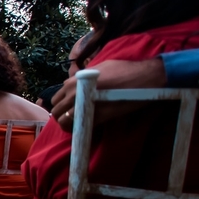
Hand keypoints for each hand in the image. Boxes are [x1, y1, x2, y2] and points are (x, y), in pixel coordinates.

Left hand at [51, 58, 166, 130]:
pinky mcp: (97, 117)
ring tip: (78, 125)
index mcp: (73, 82)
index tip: (69, 109)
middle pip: (56, 112)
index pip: (56, 99)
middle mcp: (74, 94)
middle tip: (72, 120)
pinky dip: (80, 130)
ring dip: (68, 125)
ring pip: (63, 122)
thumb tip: (77, 84)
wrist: (143, 78)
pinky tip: (87, 128)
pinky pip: (80, 128)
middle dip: (62, 117)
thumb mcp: (97, 68)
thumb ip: (83, 78)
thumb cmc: (123, 70)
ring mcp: (84, 106)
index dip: (62, 105)